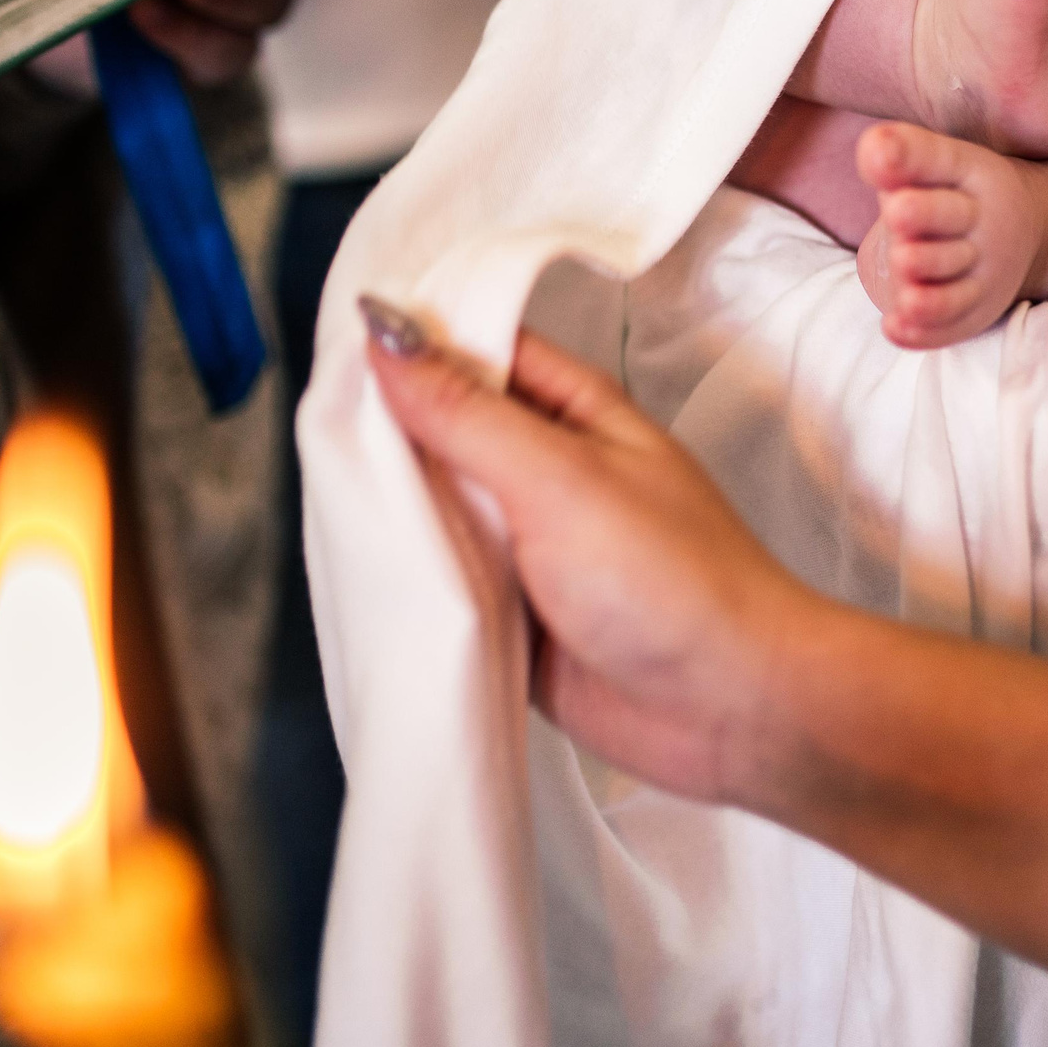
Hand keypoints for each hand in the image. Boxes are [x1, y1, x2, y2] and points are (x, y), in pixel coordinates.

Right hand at [363, 306, 817, 803]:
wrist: (732, 710)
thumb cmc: (677, 582)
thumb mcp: (559, 478)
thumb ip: (466, 413)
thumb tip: (390, 336)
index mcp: (573, 413)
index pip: (476, 351)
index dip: (410, 345)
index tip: (334, 345)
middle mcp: (548, 472)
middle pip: (443, 434)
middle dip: (385, 437)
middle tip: (315, 435)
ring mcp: (530, 547)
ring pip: (435, 514)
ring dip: (391, 516)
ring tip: (324, 506)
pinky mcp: (515, 617)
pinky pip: (443, 588)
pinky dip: (408, 586)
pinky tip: (360, 581)